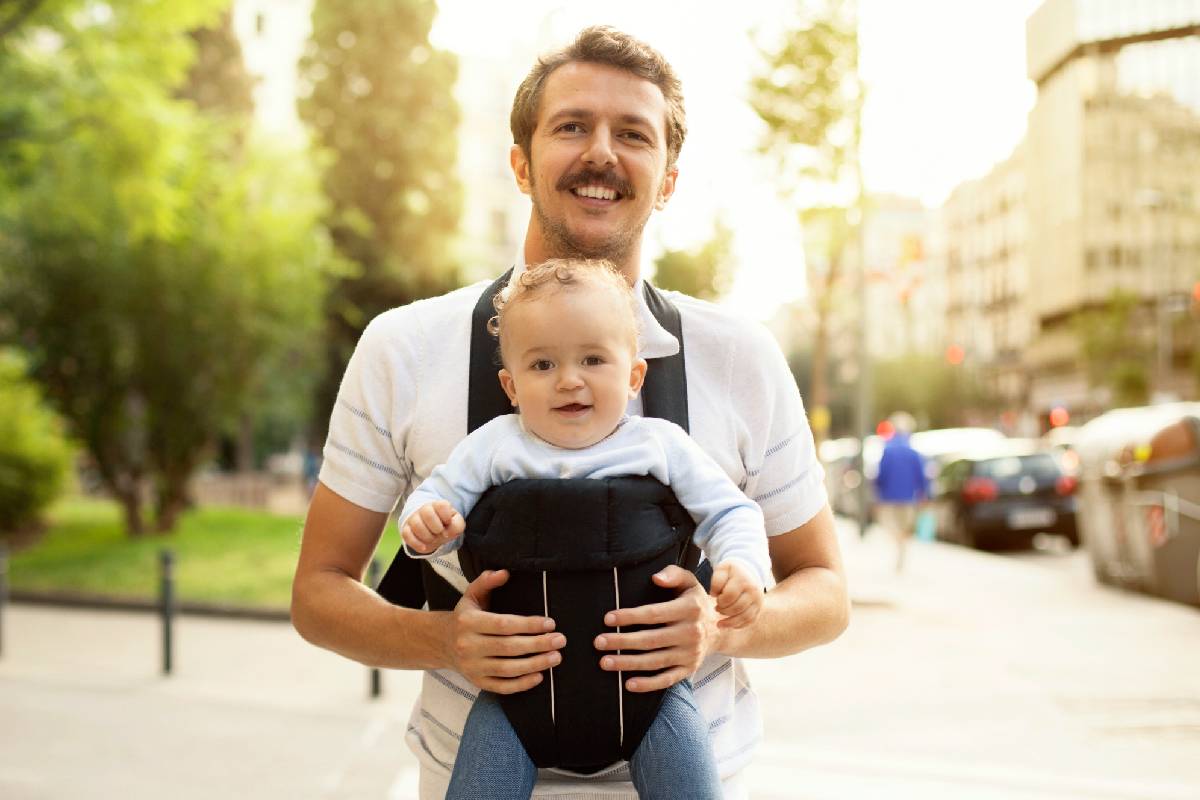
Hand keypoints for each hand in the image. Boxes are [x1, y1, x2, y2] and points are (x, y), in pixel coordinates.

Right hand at [402, 500, 464, 553]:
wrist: (433, 530)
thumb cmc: (445, 525)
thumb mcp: (456, 524)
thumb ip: (457, 525)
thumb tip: (446, 532)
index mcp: (438, 505)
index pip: (441, 505)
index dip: (446, 516)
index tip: (448, 522)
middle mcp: (424, 509)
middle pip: (427, 513)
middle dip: (436, 527)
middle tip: (440, 533)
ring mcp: (414, 519)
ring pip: (416, 524)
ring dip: (427, 536)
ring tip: (432, 539)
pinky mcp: (406, 529)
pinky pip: (407, 534)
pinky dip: (416, 543)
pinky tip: (424, 547)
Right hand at [445, 569, 565, 693]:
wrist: (441, 643)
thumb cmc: (464, 617)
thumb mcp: (471, 595)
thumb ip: (486, 582)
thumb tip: (504, 572)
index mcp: (468, 622)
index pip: (503, 624)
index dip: (528, 624)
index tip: (550, 623)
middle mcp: (468, 646)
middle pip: (508, 647)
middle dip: (538, 644)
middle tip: (560, 640)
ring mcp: (472, 667)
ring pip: (507, 669)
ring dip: (535, 664)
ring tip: (556, 657)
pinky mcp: (477, 682)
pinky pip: (501, 686)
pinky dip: (521, 684)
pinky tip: (539, 676)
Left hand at [593, 565, 719, 692]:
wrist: (721, 628)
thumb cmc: (695, 602)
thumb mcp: (690, 582)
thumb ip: (673, 574)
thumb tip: (655, 578)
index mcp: (689, 609)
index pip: (653, 614)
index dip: (629, 617)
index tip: (608, 619)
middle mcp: (691, 633)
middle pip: (650, 640)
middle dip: (622, 642)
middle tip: (598, 642)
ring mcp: (690, 654)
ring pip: (655, 661)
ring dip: (628, 663)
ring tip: (605, 662)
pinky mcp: (689, 669)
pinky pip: (667, 679)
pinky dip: (648, 684)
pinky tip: (628, 684)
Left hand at [710, 561, 763, 629]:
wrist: (749, 572)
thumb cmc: (732, 572)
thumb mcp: (722, 570)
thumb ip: (716, 581)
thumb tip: (714, 595)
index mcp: (743, 580)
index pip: (729, 596)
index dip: (720, 600)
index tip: (717, 598)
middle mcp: (753, 591)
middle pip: (737, 608)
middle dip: (724, 611)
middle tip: (717, 608)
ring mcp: (758, 601)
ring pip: (745, 617)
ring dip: (730, 622)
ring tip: (719, 623)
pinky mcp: (759, 608)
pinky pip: (750, 621)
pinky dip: (738, 625)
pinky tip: (729, 625)